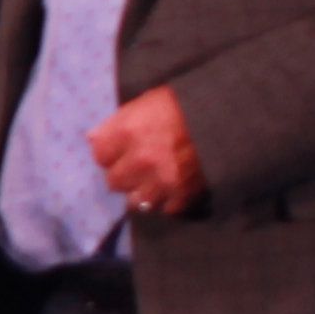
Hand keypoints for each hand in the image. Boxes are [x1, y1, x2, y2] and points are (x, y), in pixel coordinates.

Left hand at [89, 84, 203, 219]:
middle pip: (114, 182)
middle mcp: (141, 159)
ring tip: (154, 180)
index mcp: (128, 132)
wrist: (224, 116)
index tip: (122, 150)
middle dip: (124, 174)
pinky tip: (173, 186)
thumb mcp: (144, 104)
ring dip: (143, 192)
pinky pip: (164, 209)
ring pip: (136, 201)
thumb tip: (91, 139)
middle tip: (139, 165)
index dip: (111, 153)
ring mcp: (162, 180)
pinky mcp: (182, 195)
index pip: (99, 156)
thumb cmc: (181, 105)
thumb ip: (114, 123)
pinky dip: (168, 200)